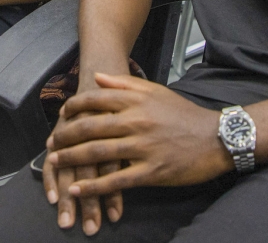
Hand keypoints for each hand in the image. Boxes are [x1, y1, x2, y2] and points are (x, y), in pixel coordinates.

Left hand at [44, 73, 231, 231]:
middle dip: (66, 135)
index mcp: (137, 101)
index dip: (74, 107)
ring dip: (72, 159)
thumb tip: (96, 77)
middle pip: (91, 127)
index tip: (62, 113)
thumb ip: (125, 83)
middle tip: (51, 141)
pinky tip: (78, 190)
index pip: (96, 99)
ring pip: (99, 153)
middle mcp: (137, 122)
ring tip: (56, 162)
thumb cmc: (184, 115)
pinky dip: (94, 186)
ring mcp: (144, 147)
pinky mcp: (152, 172)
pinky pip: (116, 181)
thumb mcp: (156, 91)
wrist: (216, 138)